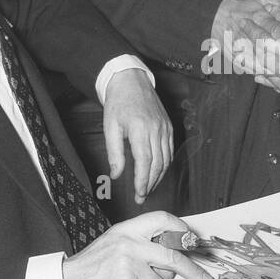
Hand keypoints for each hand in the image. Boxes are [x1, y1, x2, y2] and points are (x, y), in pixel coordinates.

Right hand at [63, 211, 213, 278]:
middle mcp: (128, 243)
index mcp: (126, 230)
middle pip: (172, 256)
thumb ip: (139, 246)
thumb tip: (171, 256)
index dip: (180, 229)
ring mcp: (126, 264)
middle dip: (193, 271)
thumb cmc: (88, 271)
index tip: (192, 240)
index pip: (161, 219)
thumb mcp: (113, 246)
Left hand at [102, 69, 172, 203]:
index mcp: (140, 129)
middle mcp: (156, 129)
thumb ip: (114, 152)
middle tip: (142, 197)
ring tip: (148, 188)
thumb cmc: (119, 103)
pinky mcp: (169, 127)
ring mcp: (165, 128)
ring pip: (166, 159)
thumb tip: (116, 174)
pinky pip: (170, 150)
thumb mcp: (110, 127)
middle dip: (151, 183)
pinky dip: (165, 164)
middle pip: (158, 164)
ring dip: (158, 176)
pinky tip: (157, 172)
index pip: (145, 161)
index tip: (139, 194)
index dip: (143, 180)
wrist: (131, 81)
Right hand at [212, 0, 279, 95]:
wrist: (214, 17)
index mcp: (260, 16)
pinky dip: (268, 82)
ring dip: (278, 77)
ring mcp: (246, 49)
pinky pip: (255, 72)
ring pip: (263, 64)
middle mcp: (253, 33)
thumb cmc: (242, 7)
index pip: (274, 26)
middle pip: (269, 49)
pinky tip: (279, 90)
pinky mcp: (242, 60)